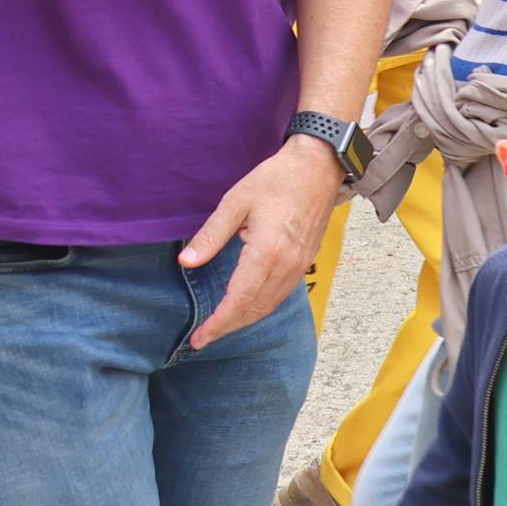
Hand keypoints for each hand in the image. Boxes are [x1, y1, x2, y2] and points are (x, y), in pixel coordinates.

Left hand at [177, 139, 340, 343]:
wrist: (318, 166)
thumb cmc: (277, 178)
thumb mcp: (236, 201)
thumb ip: (211, 235)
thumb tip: (187, 262)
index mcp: (267, 251)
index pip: (239, 300)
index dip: (217, 324)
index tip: (199, 339)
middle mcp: (286, 265)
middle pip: (254, 310)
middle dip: (227, 327)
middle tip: (203, 338)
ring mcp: (299, 265)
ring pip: (269, 306)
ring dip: (244, 319)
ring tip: (221, 325)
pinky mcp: (305, 261)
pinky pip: (281, 295)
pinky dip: (261, 306)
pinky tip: (248, 305)